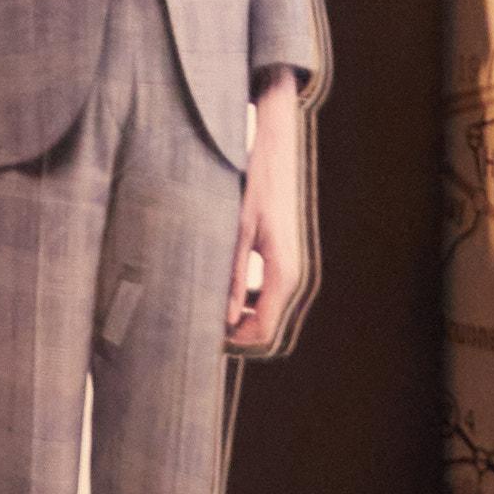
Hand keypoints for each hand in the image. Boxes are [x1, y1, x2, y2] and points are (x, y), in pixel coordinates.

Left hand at [227, 76, 307, 347]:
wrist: (277, 152)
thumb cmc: (256, 185)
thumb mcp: (237, 230)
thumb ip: (233, 275)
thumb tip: (225, 316)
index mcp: (283, 273)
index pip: (264, 330)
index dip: (235, 341)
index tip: (203, 336)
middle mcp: (293, 275)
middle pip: (267, 325)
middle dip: (236, 331)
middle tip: (199, 323)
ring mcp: (292, 266)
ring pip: (268, 309)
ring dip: (241, 315)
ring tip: (207, 305)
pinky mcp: (285, 257)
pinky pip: (269, 292)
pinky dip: (249, 298)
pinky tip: (223, 288)